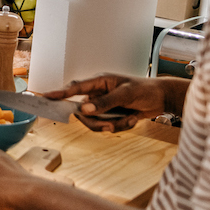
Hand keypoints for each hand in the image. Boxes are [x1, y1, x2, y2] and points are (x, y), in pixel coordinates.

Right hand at [43, 73, 188, 132]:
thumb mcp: (126, 94)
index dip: (60, 93)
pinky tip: (133, 119)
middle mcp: (99, 94)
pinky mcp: (112, 116)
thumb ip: (105, 102)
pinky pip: (108, 127)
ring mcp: (105, 106)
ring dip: (114, 125)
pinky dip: (121, 126)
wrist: (163, 99)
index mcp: (100, 82)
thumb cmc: (145, 90)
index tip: (45, 97)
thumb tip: (84, 109)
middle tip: (111, 126)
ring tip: (129, 119)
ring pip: (96, 122)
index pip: (75, 88)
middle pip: (84, 113)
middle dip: (98, 122)